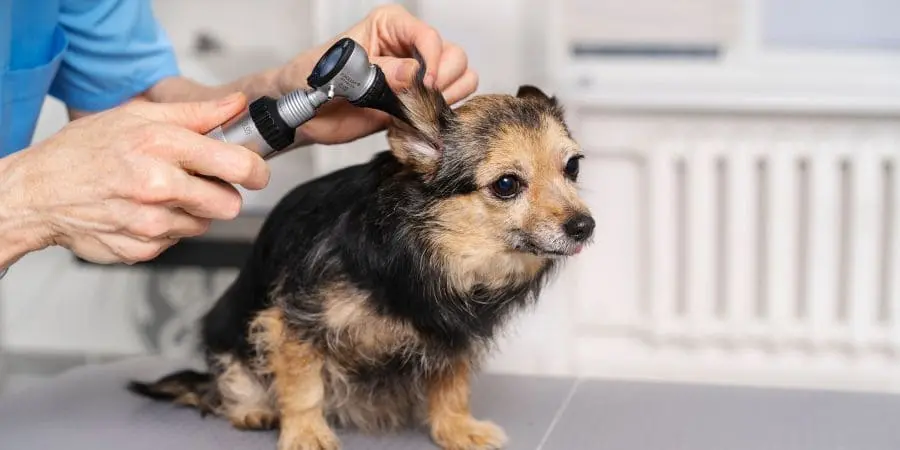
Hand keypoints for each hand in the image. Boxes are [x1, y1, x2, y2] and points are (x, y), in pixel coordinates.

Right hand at [0, 93, 269, 265]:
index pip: (238, 165)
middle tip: (200, 182)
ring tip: (160, 194)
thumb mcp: (138, 116)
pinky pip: (177, 241)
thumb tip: (237, 105)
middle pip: (230, 204)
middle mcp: (159, 185)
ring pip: (204, 223)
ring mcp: (150, 222)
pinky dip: (166, 229)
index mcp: (162, 146)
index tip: (254, 171)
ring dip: (191, 211)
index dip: (256, 169)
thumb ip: (195, 113)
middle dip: (222, 194)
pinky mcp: (142, 249)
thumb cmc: (85, 150)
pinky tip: (142, 212)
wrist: (38, 192)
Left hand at [278, 4, 477, 144]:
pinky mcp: (417, 102)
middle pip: (454, 56)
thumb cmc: (311, 78)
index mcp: (391, 26)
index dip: (432, 62)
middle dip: (443, 80)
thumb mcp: (340, 71)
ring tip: (419, 110)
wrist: (302, 111)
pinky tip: (419, 120)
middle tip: (420, 100)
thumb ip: (379, 72)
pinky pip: (452, 103)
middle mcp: (409, 47)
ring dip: (448, 97)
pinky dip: (444, 114)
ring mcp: (417, 76)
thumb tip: (413, 74)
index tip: (423, 85)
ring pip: (460, 77)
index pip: (428, 36)